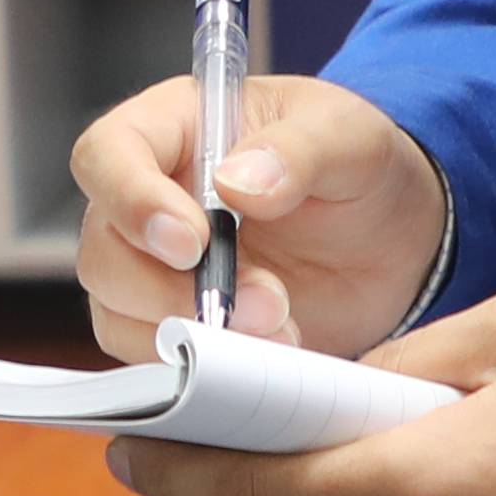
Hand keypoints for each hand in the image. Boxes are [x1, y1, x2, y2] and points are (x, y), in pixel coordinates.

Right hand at [71, 71, 448, 360]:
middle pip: (103, 249)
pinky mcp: (177, 323)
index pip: (107, 155)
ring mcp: (155, 267)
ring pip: (118, 311)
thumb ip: (299, 151)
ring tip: (281, 329)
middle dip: (173, 290)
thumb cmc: (358, 165)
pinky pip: (154, 355)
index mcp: (176, 129)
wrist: (392, 239)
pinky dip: (205, 365)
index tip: (192, 242)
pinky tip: (270, 350)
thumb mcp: (349, 136)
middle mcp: (149, 197)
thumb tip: (234, 183)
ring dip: (193, 334)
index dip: (131, 201)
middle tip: (265, 303)